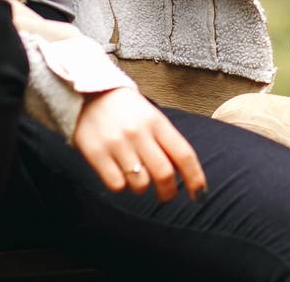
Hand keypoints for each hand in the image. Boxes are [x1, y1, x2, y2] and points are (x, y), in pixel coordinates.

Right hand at [73, 86, 205, 202]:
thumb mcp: (152, 117)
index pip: (184, 154)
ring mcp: (117, 144)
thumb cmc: (127, 110)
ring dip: (143, 189)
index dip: (195, 178)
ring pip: (140, 183)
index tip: (200, 194)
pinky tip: (120, 175)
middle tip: (167, 195)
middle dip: (169, 191)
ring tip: (139, 181)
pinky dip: (122, 186)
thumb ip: (167, 141)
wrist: (89, 94)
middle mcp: (139, 133)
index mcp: (157, 122)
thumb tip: (185, 173)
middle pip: (164, 173)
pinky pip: (116, 184)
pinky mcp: (96, 153)